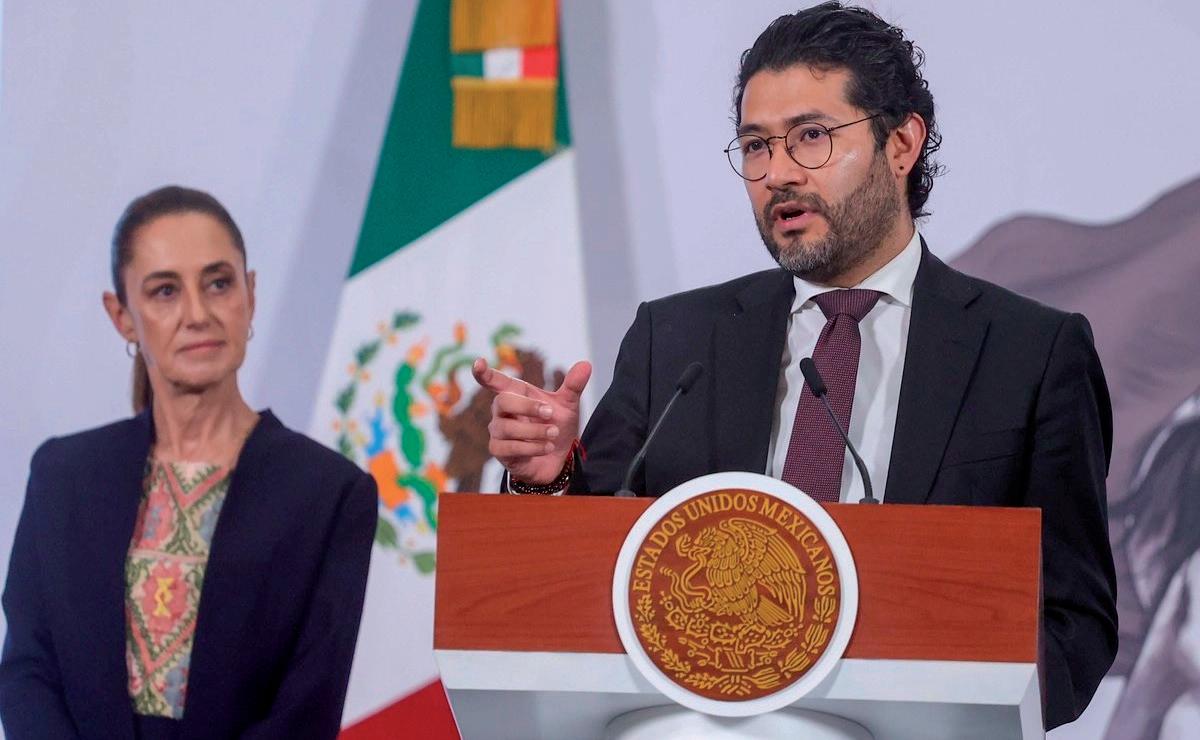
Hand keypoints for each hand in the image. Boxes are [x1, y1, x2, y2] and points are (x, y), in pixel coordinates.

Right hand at [472, 357, 591, 485]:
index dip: (485, 373)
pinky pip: (510, 447)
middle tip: (550, 412)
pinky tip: (546, 447)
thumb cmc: (556, 425)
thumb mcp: (568, 405)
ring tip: (554, 434)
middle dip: (528, 407)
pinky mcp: (499, 451)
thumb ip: (573, 386)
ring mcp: (498, 431)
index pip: (495, 381)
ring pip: (507, 428)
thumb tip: (586, 364)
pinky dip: (532, 447)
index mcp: (515, 394)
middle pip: (503, 401)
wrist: (558, 458)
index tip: (478, 363)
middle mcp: (501, 411)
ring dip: (535, 431)